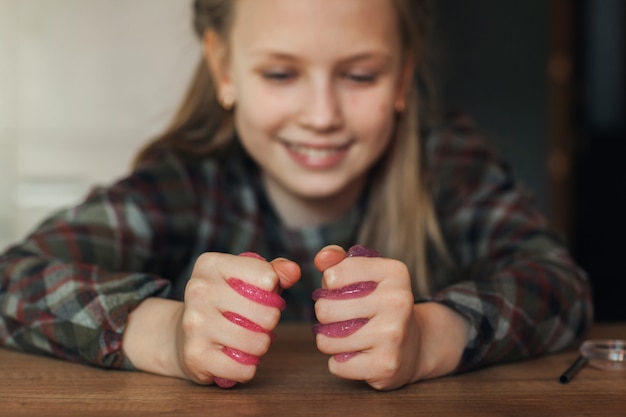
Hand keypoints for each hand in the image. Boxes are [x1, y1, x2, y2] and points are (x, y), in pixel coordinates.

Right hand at [177, 252, 299, 385]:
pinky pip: (243, 368)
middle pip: (266, 313)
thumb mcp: (245, 278)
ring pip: (256, 342)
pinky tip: (237, 357)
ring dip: (260, 345)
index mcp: (211, 264)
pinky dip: (247, 368)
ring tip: (250, 340)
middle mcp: (199, 290)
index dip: (273, 291)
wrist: (181, 333)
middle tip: (258, 322)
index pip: (267, 277)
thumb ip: (275, 271)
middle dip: (270, 321)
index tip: (261, 296)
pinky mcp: (195, 355)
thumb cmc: (224, 302)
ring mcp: (194, 323)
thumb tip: (293, 271)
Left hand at [313, 245, 468, 389]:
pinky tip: (358, 354)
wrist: (416, 344)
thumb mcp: (366, 275)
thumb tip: (322, 258)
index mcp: (394, 272)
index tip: (344, 290)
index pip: (333, 275)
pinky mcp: (386, 364)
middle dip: (326, 315)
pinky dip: (340, 361)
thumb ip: (338, 261)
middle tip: (343, 316)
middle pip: (325, 309)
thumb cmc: (380, 304)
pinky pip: (337, 364)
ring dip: (330, 340)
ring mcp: (393, 334)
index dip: (329, 285)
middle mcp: (397, 300)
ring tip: (348, 335)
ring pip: (327, 340)